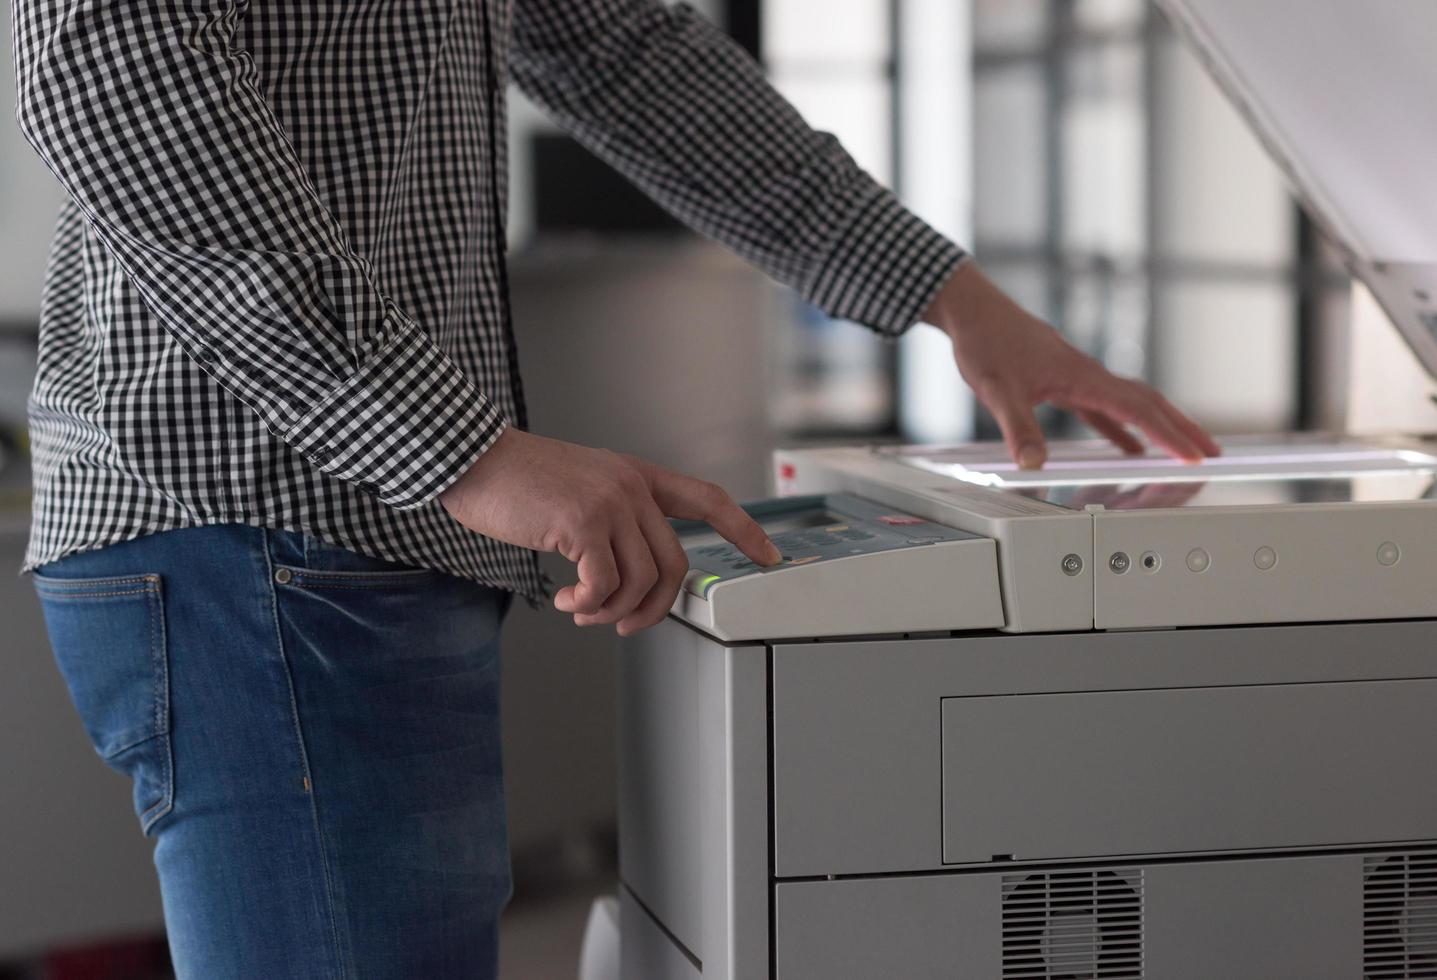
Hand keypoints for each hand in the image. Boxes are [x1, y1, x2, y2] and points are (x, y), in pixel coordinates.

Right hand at [439, 428, 780, 634]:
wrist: (472, 458)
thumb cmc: (516, 480)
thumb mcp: (580, 489)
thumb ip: (611, 520)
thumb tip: (624, 580)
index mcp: (636, 476)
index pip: (708, 499)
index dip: (745, 530)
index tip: (769, 556)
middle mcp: (632, 487)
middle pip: (675, 564)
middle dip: (655, 608)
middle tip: (622, 624)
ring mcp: (611, 502)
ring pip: (641, 581)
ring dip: (610, 612)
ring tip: (580, 611)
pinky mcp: (584, 523)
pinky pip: (604, 586)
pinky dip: (586, 605)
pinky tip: (565, 601)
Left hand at [924, 262, 1219, 467]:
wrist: (974, 311)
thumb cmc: (986, 342)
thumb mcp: (997, 390)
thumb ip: (1018, 428)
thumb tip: (1033, 464)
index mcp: (1083, 376)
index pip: (1138, 409)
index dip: (1168, 435)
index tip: (1194, 455)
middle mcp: (1089, 374)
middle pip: (1149, 403)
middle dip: (1181, 429)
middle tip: (1211, 452)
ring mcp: (1079, 377)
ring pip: (1131, 404)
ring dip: (1159, 427)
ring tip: (1182, 450)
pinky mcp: (1064, 380)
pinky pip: (1104, 409)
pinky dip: (1121, 428)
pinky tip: (1127, 447)